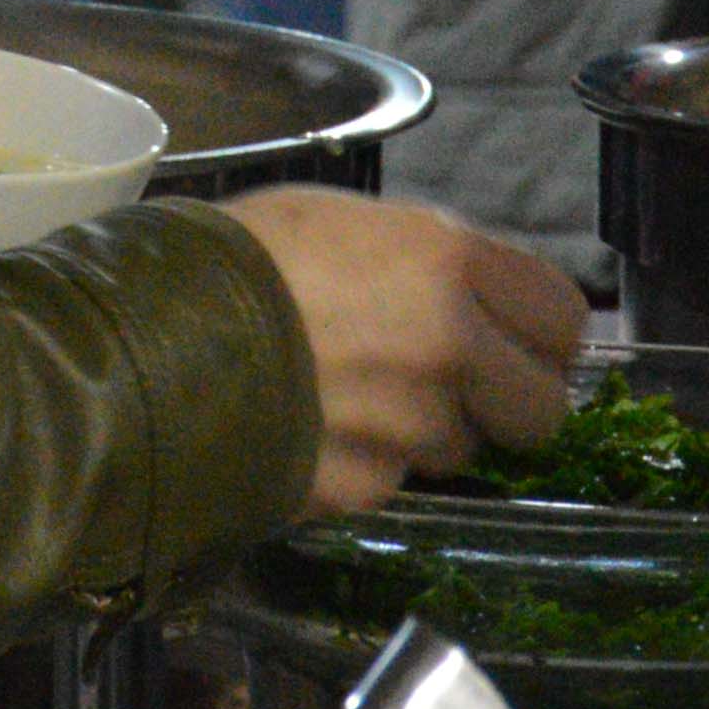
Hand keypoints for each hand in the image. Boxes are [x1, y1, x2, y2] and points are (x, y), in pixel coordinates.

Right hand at [226, 196, 588, 506]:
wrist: (145, 335)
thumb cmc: (236, 257)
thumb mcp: (344, 221)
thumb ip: (432, 264)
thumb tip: (481, 300)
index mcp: (450, 263)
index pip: (563, 318)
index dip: (543, 337)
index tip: (520, 342)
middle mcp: (448, 346)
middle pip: (542, 408)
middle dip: (508, 404)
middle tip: (458, 387)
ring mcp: (410, 426)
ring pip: (462, 449)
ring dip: (426, 433)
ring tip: (352, 395)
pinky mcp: (366, 487)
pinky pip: (394, 481)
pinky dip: (365, 464)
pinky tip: (315, 427)